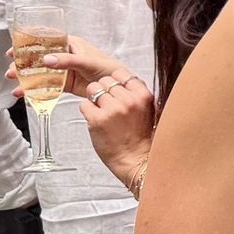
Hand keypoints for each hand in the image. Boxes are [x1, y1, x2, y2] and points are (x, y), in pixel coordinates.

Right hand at [9, 35, 121, 97]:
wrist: (117, 87)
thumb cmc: (107, 67)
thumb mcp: (87, 61)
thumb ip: (68, 60)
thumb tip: (47, 60)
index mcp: (70, 44)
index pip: (45, 40)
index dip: (27, 44)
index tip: (13, 50)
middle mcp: (64, 56)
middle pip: (38, 58)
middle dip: (22, 65)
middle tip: (11, 72)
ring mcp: (63, 71)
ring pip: (40, 73)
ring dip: (26, 79)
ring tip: (16, 85)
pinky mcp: (65, 84)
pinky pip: (47, 86)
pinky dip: (36, 90)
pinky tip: (25, 94)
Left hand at [42, 51, 154, 185]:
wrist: (135, 160)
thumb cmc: (141, 138)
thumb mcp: (149, 111)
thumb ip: (137, 95)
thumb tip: (123, 82)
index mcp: (144, 96)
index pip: (122, 73)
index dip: (116, 80)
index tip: (116, 90)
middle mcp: (129, 100)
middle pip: (105, 80)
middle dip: (104, 91)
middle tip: (109, 105)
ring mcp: (112, 109)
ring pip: (93, 89)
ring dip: (94, 100)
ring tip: (102, 112)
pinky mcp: (97, 119)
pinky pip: (84, 104)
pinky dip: (87, 111)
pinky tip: (96, 120)